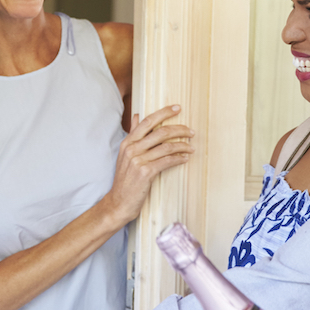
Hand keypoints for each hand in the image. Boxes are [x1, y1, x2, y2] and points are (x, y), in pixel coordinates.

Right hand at [104, 105, 194, 224]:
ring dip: (182, 146)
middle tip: (191, 132)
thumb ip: (132, 134)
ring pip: (166, 147)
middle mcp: (132, 149)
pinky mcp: (145, 173)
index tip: (177, 108)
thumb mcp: (125, 154)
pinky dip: (179, 159)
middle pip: (160, 132)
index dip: (164, 112)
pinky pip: (167, 161)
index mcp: (127, 142)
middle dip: (179, 130)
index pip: (148, 121)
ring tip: (191, 148)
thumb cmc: (125, 179)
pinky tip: (185, 159)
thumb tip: (136, 115)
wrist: (119, 202)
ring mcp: (138, 160)